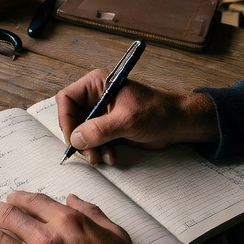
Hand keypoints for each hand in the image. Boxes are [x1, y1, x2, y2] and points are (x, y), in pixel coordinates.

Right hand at [56, 71, 218, 163]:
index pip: (67, 99)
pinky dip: (99, 151)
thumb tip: (74, 139)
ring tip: (102, 158)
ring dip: (89, 148)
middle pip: (71, 118)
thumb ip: (99, 129)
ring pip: (80, 133)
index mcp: (97, 85)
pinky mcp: (108, 128)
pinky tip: (111, 156)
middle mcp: (95, 98)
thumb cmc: (157, 113)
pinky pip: (93, 141)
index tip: (72, 138)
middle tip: (89, 155)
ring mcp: (101, 114)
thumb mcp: (126, 120)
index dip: (65, 119)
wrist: (177, 124)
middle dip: (79, 139)